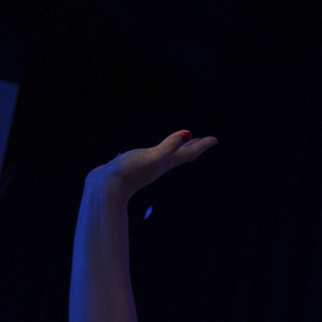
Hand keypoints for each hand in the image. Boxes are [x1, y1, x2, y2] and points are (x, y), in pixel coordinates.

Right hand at [89, 130, 216, 202]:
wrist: (105, 188)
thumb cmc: (130, 172)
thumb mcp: (153, 157)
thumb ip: (170, 146)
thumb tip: (189, 134)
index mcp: (166, 163)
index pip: (189, 153)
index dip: (202, 146)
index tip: (215, 139)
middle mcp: (159, 166)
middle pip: (182, 155)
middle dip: (194, 147)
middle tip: (205, 140)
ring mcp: (147, 167)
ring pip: (167, 156)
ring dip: (177, 149)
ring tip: (182, 143)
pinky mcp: (134, 166)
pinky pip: (152, 156)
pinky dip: (157, 151)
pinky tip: (152, 152)